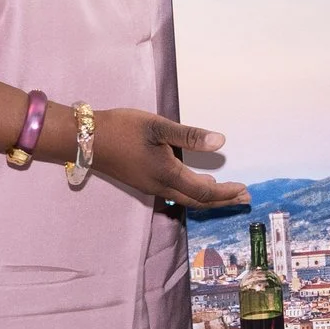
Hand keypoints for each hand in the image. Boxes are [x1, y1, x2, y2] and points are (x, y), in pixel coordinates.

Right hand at [87, 109, 249, 208]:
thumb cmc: (122, 129)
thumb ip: (189, 136)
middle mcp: (161, 187)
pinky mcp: (143, 182)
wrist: (86, 138)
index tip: (244, 189)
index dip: (226, 192)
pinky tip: (198, 184)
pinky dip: (194, 194)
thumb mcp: (158, 127)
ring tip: (227, 194)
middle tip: (244, 199)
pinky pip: (176, 195)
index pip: (204, 191)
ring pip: (186, 200)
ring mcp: (150, 187)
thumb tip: (220, 142)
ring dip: (209, 198)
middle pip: (198, 201)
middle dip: (223, 201)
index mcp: (167, 174)